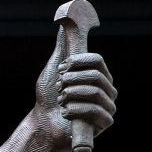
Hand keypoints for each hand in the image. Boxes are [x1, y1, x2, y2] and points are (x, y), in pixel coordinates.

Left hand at [32, 28, 116, 151]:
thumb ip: (62, 50)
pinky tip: (65, 113)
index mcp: (99, 74)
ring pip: (94, 92)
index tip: (61, 69)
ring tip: (61, 101)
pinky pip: (94, 111)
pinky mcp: (105, 123)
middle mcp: (108, 89)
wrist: (43, 124)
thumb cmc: (49, 98)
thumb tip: (64, 26)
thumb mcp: (54, 70)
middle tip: (59, 88)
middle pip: (95, 76)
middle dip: (71, 81)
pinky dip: (75, 110)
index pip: (97, 60)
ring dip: (71, 96)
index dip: (78, 63)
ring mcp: (108, 106)